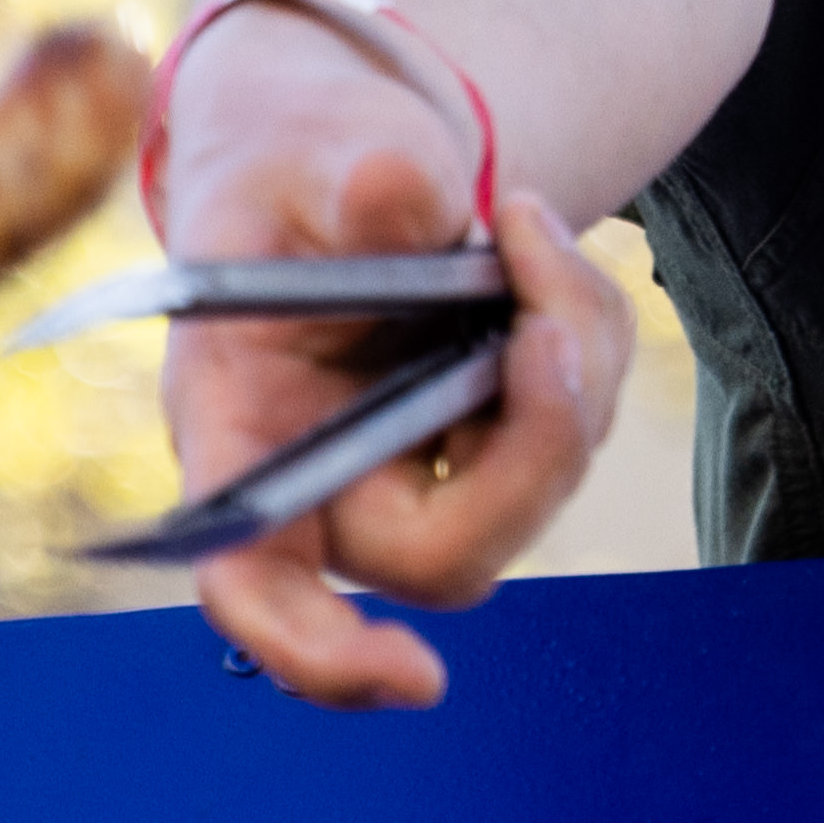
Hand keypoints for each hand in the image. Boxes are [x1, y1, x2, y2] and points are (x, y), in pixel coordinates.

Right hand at [154, 18, 633, 709]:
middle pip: (443, 554)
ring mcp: (413, 468)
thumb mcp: (301, 146)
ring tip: (524, 221)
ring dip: (570, 350)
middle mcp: (324, 478)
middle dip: (530, 446)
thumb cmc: (291, 163)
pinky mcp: (485, 438)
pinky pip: (570, 423)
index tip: (422, 676)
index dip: (321, 654)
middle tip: (549, 313)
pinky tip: (537, 244)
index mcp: (236, 429)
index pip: (254, 586)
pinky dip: (587, 331)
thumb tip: (401, 190)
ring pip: (530, 487)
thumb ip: (347, 175)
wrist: (332, 151)